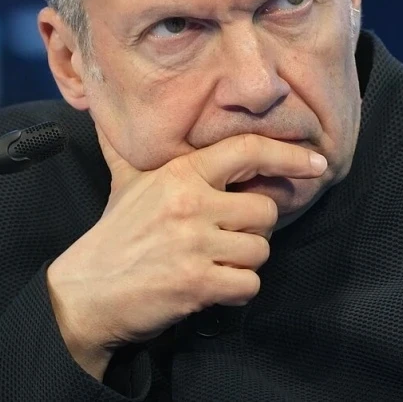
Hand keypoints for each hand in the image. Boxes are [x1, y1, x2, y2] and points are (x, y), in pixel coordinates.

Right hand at [46, 125, 327, 378]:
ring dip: (244, 262)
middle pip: (266, 211)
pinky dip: (237, 290)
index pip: (248, 150)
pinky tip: (213, 287)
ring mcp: (194, 244)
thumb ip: (130, 148)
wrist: (85, 293)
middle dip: (254, 229)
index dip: (289, 155)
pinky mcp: (197, 283)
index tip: (317, 163)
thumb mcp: (125, 182)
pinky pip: (249, 284)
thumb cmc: (114, 236)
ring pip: (260, 249)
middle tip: (226, 237)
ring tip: (213, 263)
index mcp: (180, 173)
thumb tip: (106, 110)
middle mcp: (190, 203)